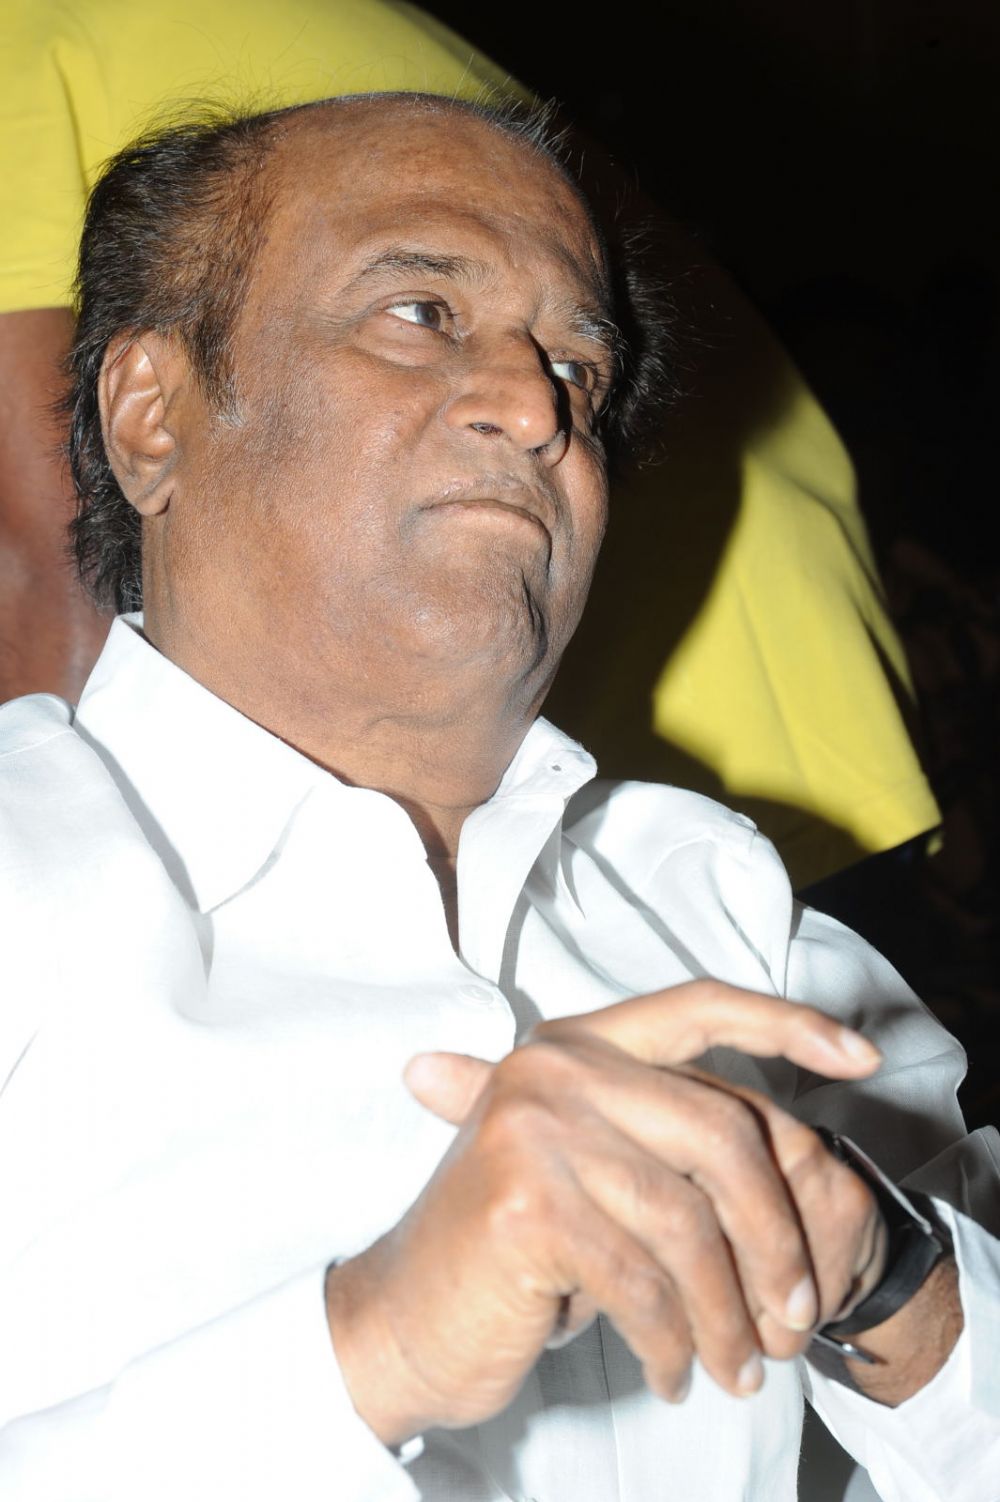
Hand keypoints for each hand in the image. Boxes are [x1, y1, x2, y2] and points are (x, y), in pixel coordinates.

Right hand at [325, 980, 883, 1445]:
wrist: (401, 1316)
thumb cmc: (510, 1250)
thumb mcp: (588, 1172)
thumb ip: (665, 1140)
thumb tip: (803, 1153)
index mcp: (573, 1043)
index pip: (698, 1007)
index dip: (787, 1023)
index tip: (862, 1057)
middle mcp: (551, 1068)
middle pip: (720, 1132)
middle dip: (775, 1234)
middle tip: (797, 1315)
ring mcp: (533, 1130)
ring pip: (688, 1223)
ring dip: (727, 1313)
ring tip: (738, 1366)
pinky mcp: (526, 1206)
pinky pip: (644, 1283)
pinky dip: (672, 1342)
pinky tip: (673, 1372)